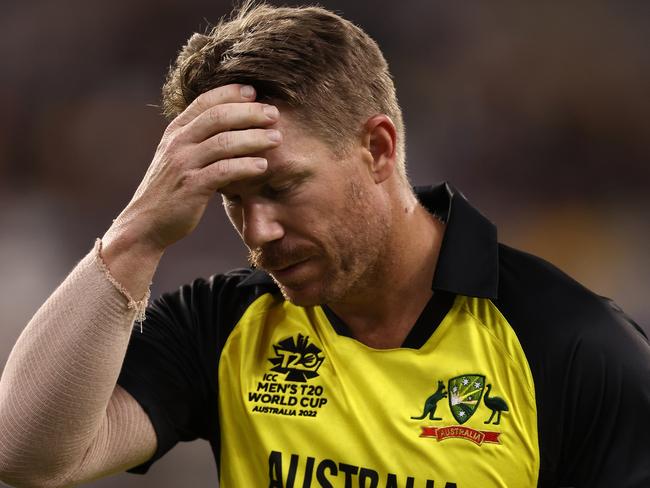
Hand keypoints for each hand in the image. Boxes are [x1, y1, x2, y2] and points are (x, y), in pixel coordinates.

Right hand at [107, 84, 279, 252]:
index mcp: (176, 131)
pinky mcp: (192, 187)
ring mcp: (183, 164)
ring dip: (254, 138)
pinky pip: (223, 171)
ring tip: (276, 139)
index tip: (254, 92)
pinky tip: (262, 166)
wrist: (146, 223)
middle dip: (249, 112)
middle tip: (274, 114)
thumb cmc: (171, 189)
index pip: (205, 101)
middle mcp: (178, 143)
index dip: (231, 93)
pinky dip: (245, 166)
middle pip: (218, 117)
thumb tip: (232, 123)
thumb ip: (198, 139)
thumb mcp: (179, 157)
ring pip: (224, 142)